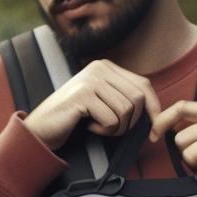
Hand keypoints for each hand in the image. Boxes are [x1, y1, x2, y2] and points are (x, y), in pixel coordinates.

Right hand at [23, 59, 163, 145]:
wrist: (40, 128)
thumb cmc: (72, 117)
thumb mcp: (101, 100)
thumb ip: (122, 95)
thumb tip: (155, 108)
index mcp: (105, 66)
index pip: (143, 84)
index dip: (152, 107)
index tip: (154, 128)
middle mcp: (98, 68)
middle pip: (138, 98)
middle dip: (131, 121)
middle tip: (113, 129)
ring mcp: (90, 80)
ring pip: (127, 109)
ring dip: (117, 127)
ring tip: (99, 127)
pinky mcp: (83, 96)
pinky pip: (112, 119)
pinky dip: (104, 130)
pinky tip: (89, 126)